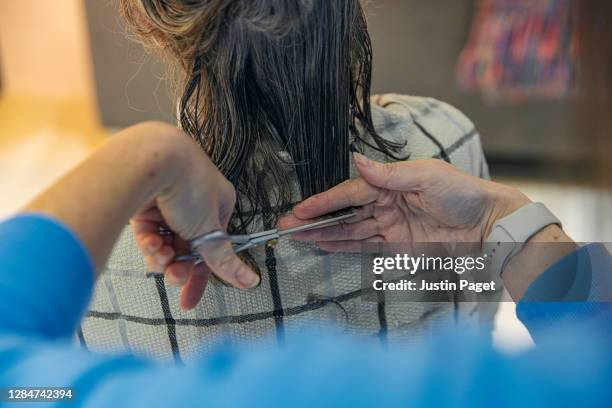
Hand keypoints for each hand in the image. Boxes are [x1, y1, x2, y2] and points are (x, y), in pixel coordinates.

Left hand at [126, 123, 258, 309]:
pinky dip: (148, 242)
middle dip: (178, 266)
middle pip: (187, 249)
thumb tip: (250, 280)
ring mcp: (169, 204)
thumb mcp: (209, 230)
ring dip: (162, 256)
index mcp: (219, 205)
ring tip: (159, 256)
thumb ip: (225, 260)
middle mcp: (194, 205)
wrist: (151, 160)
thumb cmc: (188, 183)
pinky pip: (148, 234)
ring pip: (165, 244)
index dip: (201, 276)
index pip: (212, 249)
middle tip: (174, 276)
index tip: (189, 299)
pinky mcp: (145, 204)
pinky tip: (148, 242)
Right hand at [279, 154, 529, 250]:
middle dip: (315, 219)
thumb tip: (357, 161)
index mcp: (390, 183)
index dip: (324, 202)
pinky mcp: (396, 247)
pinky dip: (342, 247)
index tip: (300, 209)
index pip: (349, 193)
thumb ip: (390, 174)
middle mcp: (385, 203)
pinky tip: (322, 246)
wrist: (489, 225)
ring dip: (323, 235)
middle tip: (286, 226)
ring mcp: (389, 226)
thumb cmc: (461, 193)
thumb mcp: (427, 176)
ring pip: (348, 231)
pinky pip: (364, 247)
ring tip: (296, 237)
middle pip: (343, 213)